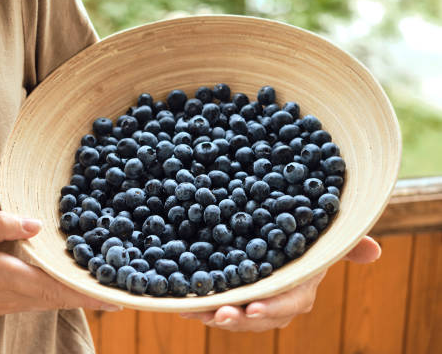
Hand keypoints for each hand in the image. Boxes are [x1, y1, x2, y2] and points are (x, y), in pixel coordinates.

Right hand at [0, 211, 119, 327]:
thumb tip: (36, 223)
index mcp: (2, 275)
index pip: (55, 285)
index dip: (88, 291)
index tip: (117, 294)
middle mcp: (11, 295)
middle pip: (62, 298)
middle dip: (94, 294)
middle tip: (126, 286)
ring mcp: (7, 304)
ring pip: (54, 302)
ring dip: (81, 296)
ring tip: (109, 286)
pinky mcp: (2, 305)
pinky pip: (41, 301)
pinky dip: (62, 296)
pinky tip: (72, 286)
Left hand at [180, 236, 380, 331]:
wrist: (286, 240)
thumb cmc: (309, 240)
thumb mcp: (327, 238)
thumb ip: (348, 244)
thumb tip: (374, 251)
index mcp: (299, 289)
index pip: (288, 304)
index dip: (272, 308)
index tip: (252, 309)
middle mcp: (276, 301)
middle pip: (257, 316)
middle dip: (237, 318)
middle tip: (218, 314)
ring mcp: (253, 301)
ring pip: (234, 315)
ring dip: (214, 315)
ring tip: (195, 310)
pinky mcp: (233, 295)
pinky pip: (218, 304)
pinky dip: (201, 306)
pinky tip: (182, 303)